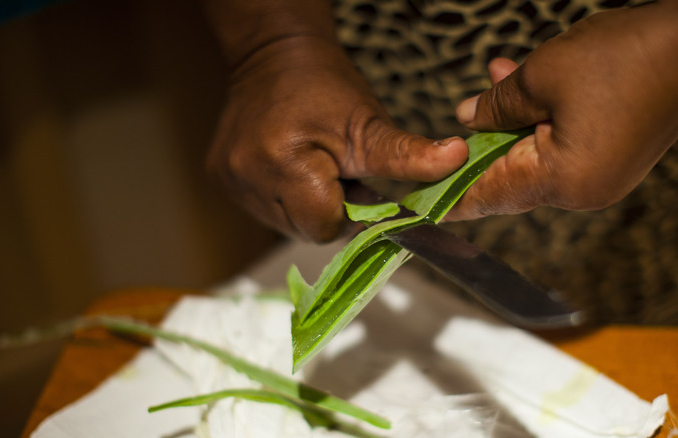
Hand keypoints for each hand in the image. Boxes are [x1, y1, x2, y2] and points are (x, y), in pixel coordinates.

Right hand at [208, 36, 468, 240]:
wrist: (275, 55)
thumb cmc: (327, 88)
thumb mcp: (369, 122)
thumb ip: (407, 155)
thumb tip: (457, 161)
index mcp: (284, 163)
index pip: (325, 226)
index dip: (348, 209)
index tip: (353, 180)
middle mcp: (248, 177)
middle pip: (305, 229)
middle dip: (327, 208)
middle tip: (333, 171)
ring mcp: (230, 179)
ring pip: (284, 224)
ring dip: (305, 205)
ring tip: (312, 167)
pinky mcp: (220, 177)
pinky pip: (264, 209)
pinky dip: (283, 197)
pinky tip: (290, 168)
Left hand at [449, 1, 677, 220]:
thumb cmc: (623, 58)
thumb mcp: (539, 78)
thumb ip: (495, 107)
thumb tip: (468, 121)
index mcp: (563, 182)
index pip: (488, 196)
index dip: (449, 196)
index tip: (419, 204)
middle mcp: (584, 191)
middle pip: (510, 176)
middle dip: (482, 142)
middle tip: (457, 119)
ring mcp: (603, 177)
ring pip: (535, 154)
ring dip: (512, 121)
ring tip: (498, 80)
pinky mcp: (615, 158)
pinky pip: (562, 145)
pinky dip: (540, 120)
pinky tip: (528, 84)